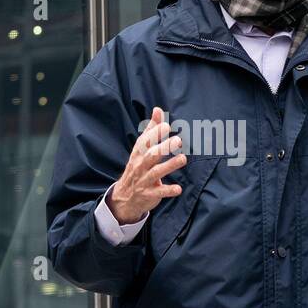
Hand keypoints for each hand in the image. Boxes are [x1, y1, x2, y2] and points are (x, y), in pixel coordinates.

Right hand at [109, 106, 185, 223]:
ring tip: (183, 159)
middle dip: (164, 147)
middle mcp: (140, 165)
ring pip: (156, 172)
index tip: (166, 125)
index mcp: (138, 153)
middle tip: (178, 140)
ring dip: (169, 166)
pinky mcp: (149, 194)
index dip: (155, 133)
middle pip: (151, 155)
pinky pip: (159, 192)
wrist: (124, 197)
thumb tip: (158, 110)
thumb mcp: (141, 149)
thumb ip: (151, 130)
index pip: (145, 141)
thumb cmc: (137, 167)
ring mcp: (144, 180)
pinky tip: (179, 189)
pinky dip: (168, 190)